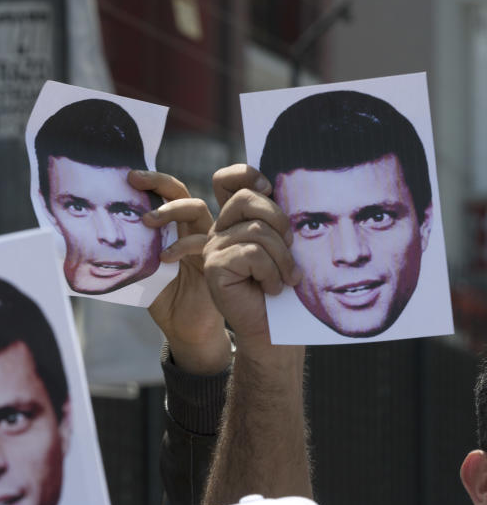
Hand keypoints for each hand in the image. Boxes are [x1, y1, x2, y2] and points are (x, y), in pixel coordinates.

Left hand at [133, 170, 229, 374]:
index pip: (169, 193)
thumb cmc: (164, 298)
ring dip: (170, 210)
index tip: (129, 176)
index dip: (153, 180)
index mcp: (176, 227)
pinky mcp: (216, 261)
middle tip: (134, 181)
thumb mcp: (141, 269)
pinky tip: (165, 257)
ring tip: (147, 221)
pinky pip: (204, 243)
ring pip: (197, 210)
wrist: (186, 328)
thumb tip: (89, 239)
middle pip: (183, 193)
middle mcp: (194, 229)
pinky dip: (182, 246)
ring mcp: (208, 242)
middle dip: (159, 182)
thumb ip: (131, 251)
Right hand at [203, 165, 301, 350]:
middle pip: (247, 199)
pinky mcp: (213, 267)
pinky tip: (270, 289)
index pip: (229, 179)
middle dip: (279, 221)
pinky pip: (252, 254)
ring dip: (283, 259)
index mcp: (235, 221)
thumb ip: (277, 217)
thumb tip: (282, 188)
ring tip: (286, 279)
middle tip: (291, 248)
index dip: (247, 174)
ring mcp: (213, 248)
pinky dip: (271, 273)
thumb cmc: (284, 287)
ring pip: (257, 232)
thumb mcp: (284, 244)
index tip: (271, 189)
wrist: (274, 329)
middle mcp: (219, 230)